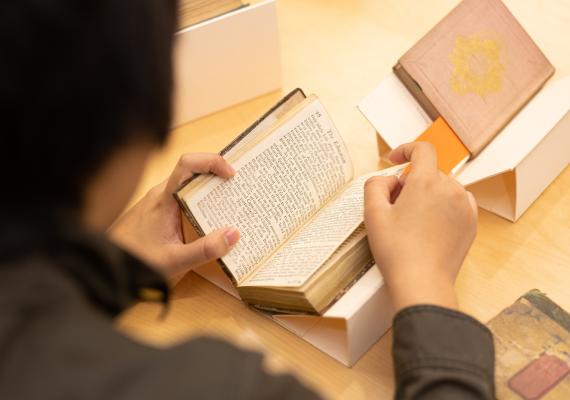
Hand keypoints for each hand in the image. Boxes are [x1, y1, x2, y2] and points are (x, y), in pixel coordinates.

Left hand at [108, 153, 239, 280]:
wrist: (103, 266)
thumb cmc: (133, 261)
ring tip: (232, 205)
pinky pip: (185, 200)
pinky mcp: (159, 213)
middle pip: (193, 173)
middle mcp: (161, 194)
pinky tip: (212, 221)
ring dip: (210, 192)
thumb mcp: (173, 261)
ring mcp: (159, 202)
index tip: (231, 174)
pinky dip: (201, 204)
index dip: (212, 161)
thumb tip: (233, 235)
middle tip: (240, 190)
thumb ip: (204, 250)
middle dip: (218, 177)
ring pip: (189, 187)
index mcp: (163, 198)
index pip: (187, 164)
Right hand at [364, 142, 476, 311]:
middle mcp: (451, 189)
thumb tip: (389, 180)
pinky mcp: (471, 223)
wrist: (422, 283)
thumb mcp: (373, 213)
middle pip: (430, 172)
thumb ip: (376, 185)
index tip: (394, 160)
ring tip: (411, 219)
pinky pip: (456, 203)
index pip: (422, 150)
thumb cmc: (396, 250)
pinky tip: (428, 226)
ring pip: (443, 187)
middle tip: (394, 205)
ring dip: (427, 194)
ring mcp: (465, 207)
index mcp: (427, 182)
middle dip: (411, 181)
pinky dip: (442, 206)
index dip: (405, 149)